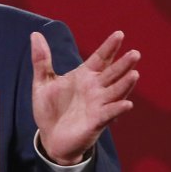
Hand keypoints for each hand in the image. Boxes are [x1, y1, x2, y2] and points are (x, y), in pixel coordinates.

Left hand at [31, 30, 139, 165]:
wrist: (50, 137)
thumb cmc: (50, 109)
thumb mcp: (42, 83)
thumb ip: (41, 60)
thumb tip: (35, 34)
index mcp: (83, 76)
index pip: (100, 58)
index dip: (109, 47)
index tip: (119, 34)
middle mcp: (95, 88)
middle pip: (112, 73)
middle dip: (124, 64)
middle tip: (135, 53)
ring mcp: (98, 104)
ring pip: (115, 91)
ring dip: (125, 84)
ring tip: (134, 74)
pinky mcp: (97, 121)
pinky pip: (109, 113)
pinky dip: (118, 108)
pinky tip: (127, 104)